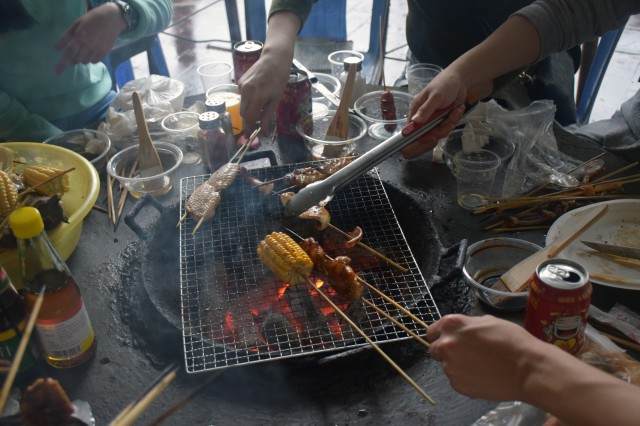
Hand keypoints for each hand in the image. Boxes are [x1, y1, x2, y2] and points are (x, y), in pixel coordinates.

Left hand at [55, 3, 126, 74]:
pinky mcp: (104, 52)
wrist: (112, 18)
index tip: (56, 73)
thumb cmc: (92, 19)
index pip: (68, 53)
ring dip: (81, 58)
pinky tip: (92, 51)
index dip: (62, 64)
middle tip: (75, 52)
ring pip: (85, 61)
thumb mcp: (77, 23)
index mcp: (79, 37)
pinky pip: (95, 61)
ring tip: (84, 49)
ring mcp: (97, 50)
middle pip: (76, 59)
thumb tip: (56, 48)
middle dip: (72, 59)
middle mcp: (87, 45)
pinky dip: (91, 59)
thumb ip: (66, 36)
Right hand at [238, 49, 291, 133]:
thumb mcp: (276, 99)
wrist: (274, 58)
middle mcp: (245, 91)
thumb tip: (264, 132)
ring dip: (249, 110)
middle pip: (243, 113)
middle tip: (258, 124)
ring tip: (261, 107)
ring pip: (242, 105)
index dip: (249, 129)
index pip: (249, 118)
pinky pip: (242, 96)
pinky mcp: (240, 81)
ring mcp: (241, 85)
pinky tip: (257, 95)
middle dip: (249, 120)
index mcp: (256, 96)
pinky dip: (248, 100)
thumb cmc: (279, 78)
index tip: (251, 136)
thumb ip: (268, 116)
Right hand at [401, 66, 491, 158]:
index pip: (411, 130)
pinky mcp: (442, 122)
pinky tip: (457, 110)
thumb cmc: (445, 84)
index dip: (420, 136)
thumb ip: (425, 109)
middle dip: (440, 129)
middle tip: (449, 118)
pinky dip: (454, 121)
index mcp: (415, 111)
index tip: (432, 136)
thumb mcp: (436, 96)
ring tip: (455, 110)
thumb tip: (414, 121)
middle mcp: (422, 118)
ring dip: (450, 123)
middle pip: (427, 135)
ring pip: (439, 133)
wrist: (461, 81)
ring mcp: (432, 121)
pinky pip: (447, 129)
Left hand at [427, 314, 541, 400]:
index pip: (432, 331)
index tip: (447, 340)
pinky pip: (457, 380)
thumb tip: (462, 330)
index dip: (440, 336)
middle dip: (446, 351)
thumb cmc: (513, 341)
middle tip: (465, 354)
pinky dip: (466, 378)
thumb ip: (467, 325)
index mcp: (452, 325)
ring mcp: (450, 367)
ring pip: (447, 366)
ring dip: (457, 365)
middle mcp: (446, 345)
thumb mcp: (488, 321)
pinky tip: (483, 375)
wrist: (527, 369)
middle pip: (434, 350)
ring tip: (480, 366)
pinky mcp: (458, 385)